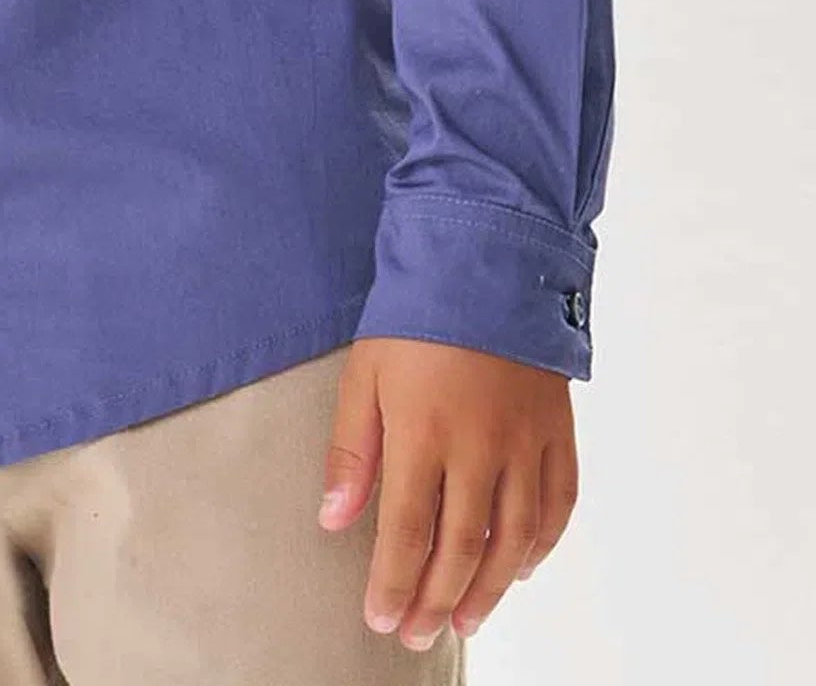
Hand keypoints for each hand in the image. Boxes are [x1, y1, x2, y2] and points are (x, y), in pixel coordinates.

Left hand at [317, 337, 578, 650]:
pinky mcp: (558, 429)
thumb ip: (351, 452)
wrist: (485, 256)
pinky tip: (520, 568)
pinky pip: (558, 503)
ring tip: (464, 619)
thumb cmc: (415, 315)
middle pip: (461, 547)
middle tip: (416, 634)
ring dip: (489, 589)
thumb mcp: (364, 373)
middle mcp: (480, 444)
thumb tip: (332, 520)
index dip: (393, 583)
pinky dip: (541, 544)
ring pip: (513, 538)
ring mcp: (526, 440)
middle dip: (435, 599)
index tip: (381, 620)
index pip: (405, 531)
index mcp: (424, 430)